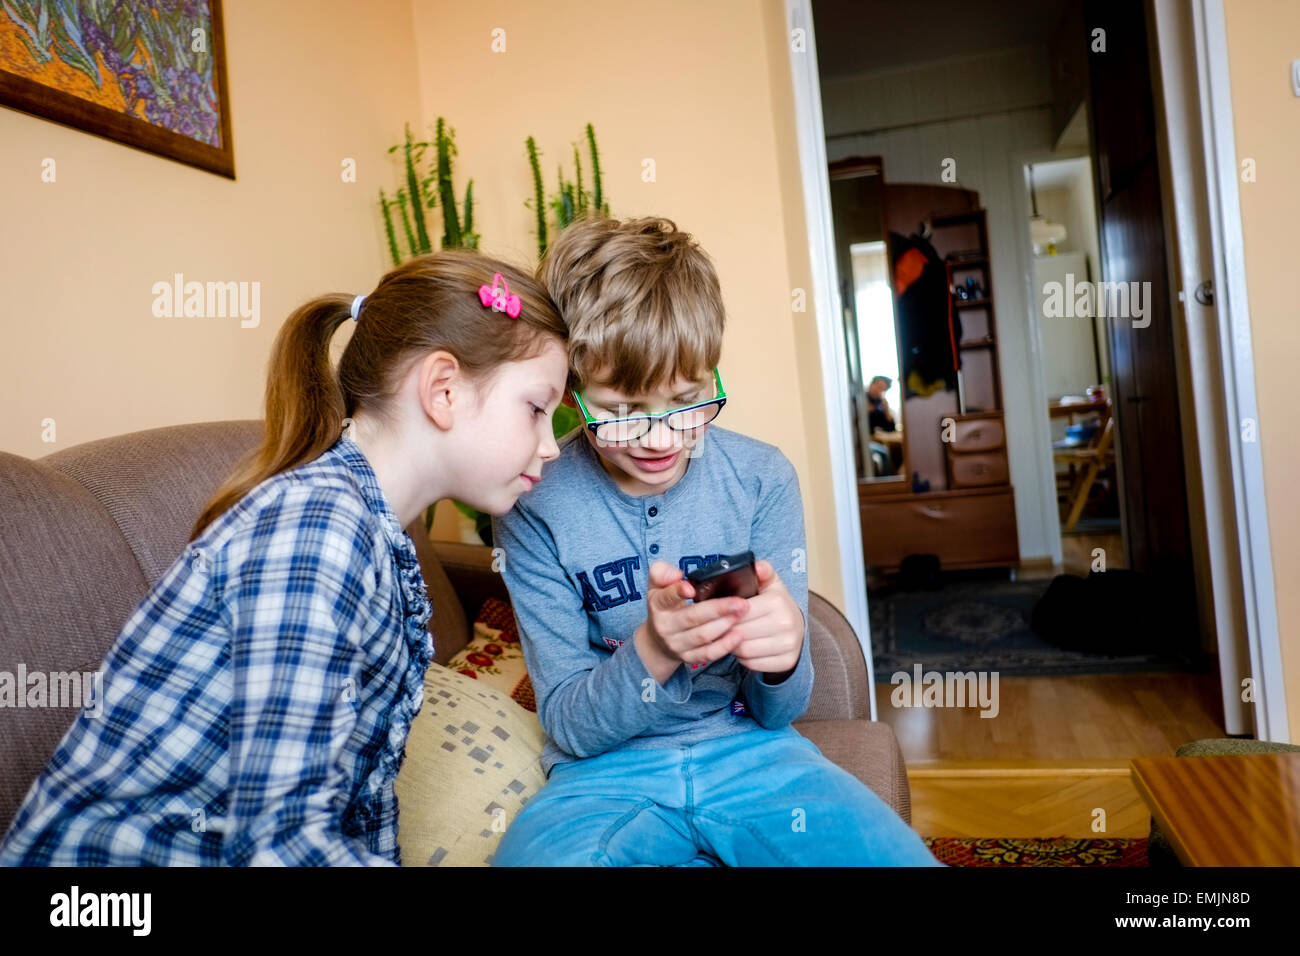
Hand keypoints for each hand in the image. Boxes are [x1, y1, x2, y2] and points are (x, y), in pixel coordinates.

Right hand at [642, 561, 746, 669]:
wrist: (657, 641)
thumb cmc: (664, 607)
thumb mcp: (657, 586)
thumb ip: (662, 573)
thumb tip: (677, 574)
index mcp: (658, 605)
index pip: (666, 597)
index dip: (678, 592)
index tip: (692, 589)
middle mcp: (665, 626)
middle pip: (692, 617)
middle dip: (718, 609)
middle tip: (740, 602)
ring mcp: (677, 644)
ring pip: (702, 636)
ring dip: (725, 625)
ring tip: (742, 613)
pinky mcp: (688, 657)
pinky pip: (708, 654)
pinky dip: (725, 646)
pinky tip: (739, 635)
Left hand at [721, 560, 803, 675]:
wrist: (798, 627)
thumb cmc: (777, 605)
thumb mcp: (771, 584)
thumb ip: (763, 571)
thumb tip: (757, 566)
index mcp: (777, 602)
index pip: (739, 612)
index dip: (727, 615)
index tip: (723, 614)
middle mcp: (786, 623)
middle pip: (740, 632)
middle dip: (727, 631)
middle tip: (725, 627)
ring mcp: (788, 644)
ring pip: (744, 651)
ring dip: (733, 646)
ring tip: (733, 637)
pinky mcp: (787, 661)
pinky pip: (753, 664)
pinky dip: (744, 659)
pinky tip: (745, 649)